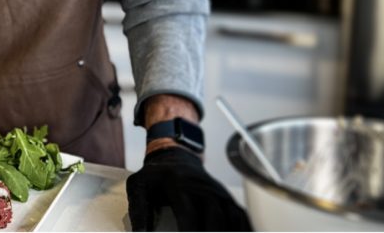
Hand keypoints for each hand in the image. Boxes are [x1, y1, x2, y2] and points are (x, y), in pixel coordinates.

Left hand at [126, 147, 251, 230]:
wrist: (176, 157)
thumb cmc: (157, 176)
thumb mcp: (139, 186)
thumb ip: (138, 211)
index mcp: (181, 186)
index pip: (189, 216)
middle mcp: (205, 190)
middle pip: (216, 221)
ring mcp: (220, 196)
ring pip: (234, 220)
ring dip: (231, 232)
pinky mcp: (229, 202)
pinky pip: (243, 219)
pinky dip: (245, 229)